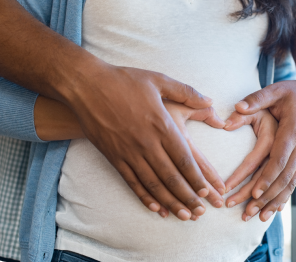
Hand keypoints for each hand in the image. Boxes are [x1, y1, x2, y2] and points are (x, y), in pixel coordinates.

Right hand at [68, 64, 225, 220]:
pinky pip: (132, 182)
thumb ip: (187, 92)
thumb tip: (210, 101)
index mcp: (161, 124)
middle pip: (171, 176)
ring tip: (184, 215)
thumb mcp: (159, 80)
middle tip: (201, 212)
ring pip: (153, 184)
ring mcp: (128, 152)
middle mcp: (147, 142)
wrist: (85, 85)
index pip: (184, 158)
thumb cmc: (124, 81)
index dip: (197, 177)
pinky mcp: (114, 156)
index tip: (208, 191)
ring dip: (170, 202)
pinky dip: (144, 197)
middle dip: (188, 196)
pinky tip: (156, 208)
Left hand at [230, 79, 295, 220]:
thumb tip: (236, 108)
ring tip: (258, 218)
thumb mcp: (276, 90)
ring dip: (275, 202)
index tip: (254, 193)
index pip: (279, 159)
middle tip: (247, 212)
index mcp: (292, 130)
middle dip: (266, 197)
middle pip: (283, 177)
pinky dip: (284, 196)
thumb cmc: (295, 92)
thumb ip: (256, 99)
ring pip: (290, 183)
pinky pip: (294, 180)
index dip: (267, 177)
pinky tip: (274, 210)